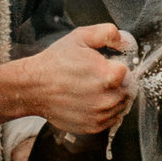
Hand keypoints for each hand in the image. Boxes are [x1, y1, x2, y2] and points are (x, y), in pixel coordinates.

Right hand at [0, 24, 129, 135]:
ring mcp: (100, 115)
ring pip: (121, 106)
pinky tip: (91, 100)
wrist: (33, 87)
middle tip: (99, 77)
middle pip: (128, 90)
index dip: (117, 66)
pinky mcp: (93, 126)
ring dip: (114, 97)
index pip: (128, 72)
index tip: (106, 65)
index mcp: (109, 75)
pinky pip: (111, 119)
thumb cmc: (56, 62)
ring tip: (94, 88)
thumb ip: (107, 33)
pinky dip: (106, 111)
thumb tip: (125, 41)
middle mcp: (107, 98)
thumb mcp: (80, 37)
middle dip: (118, 83)